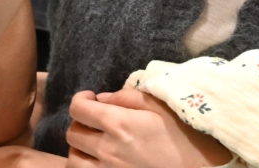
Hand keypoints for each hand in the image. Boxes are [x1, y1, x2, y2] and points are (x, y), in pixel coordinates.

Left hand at [66, 89, 231, 167]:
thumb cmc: (185, 135)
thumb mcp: (160, 106)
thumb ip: (127, 97)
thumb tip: (102, 98)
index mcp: (119, 124)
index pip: (78, 108)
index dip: (80, 99)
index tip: (90, 98)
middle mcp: (109, 150)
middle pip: (73, 134)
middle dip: (81, 122)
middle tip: (95, 120)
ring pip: (74, 160)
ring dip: (80, 149)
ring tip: (94, 143)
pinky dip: (86, 166)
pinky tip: (99, 161)